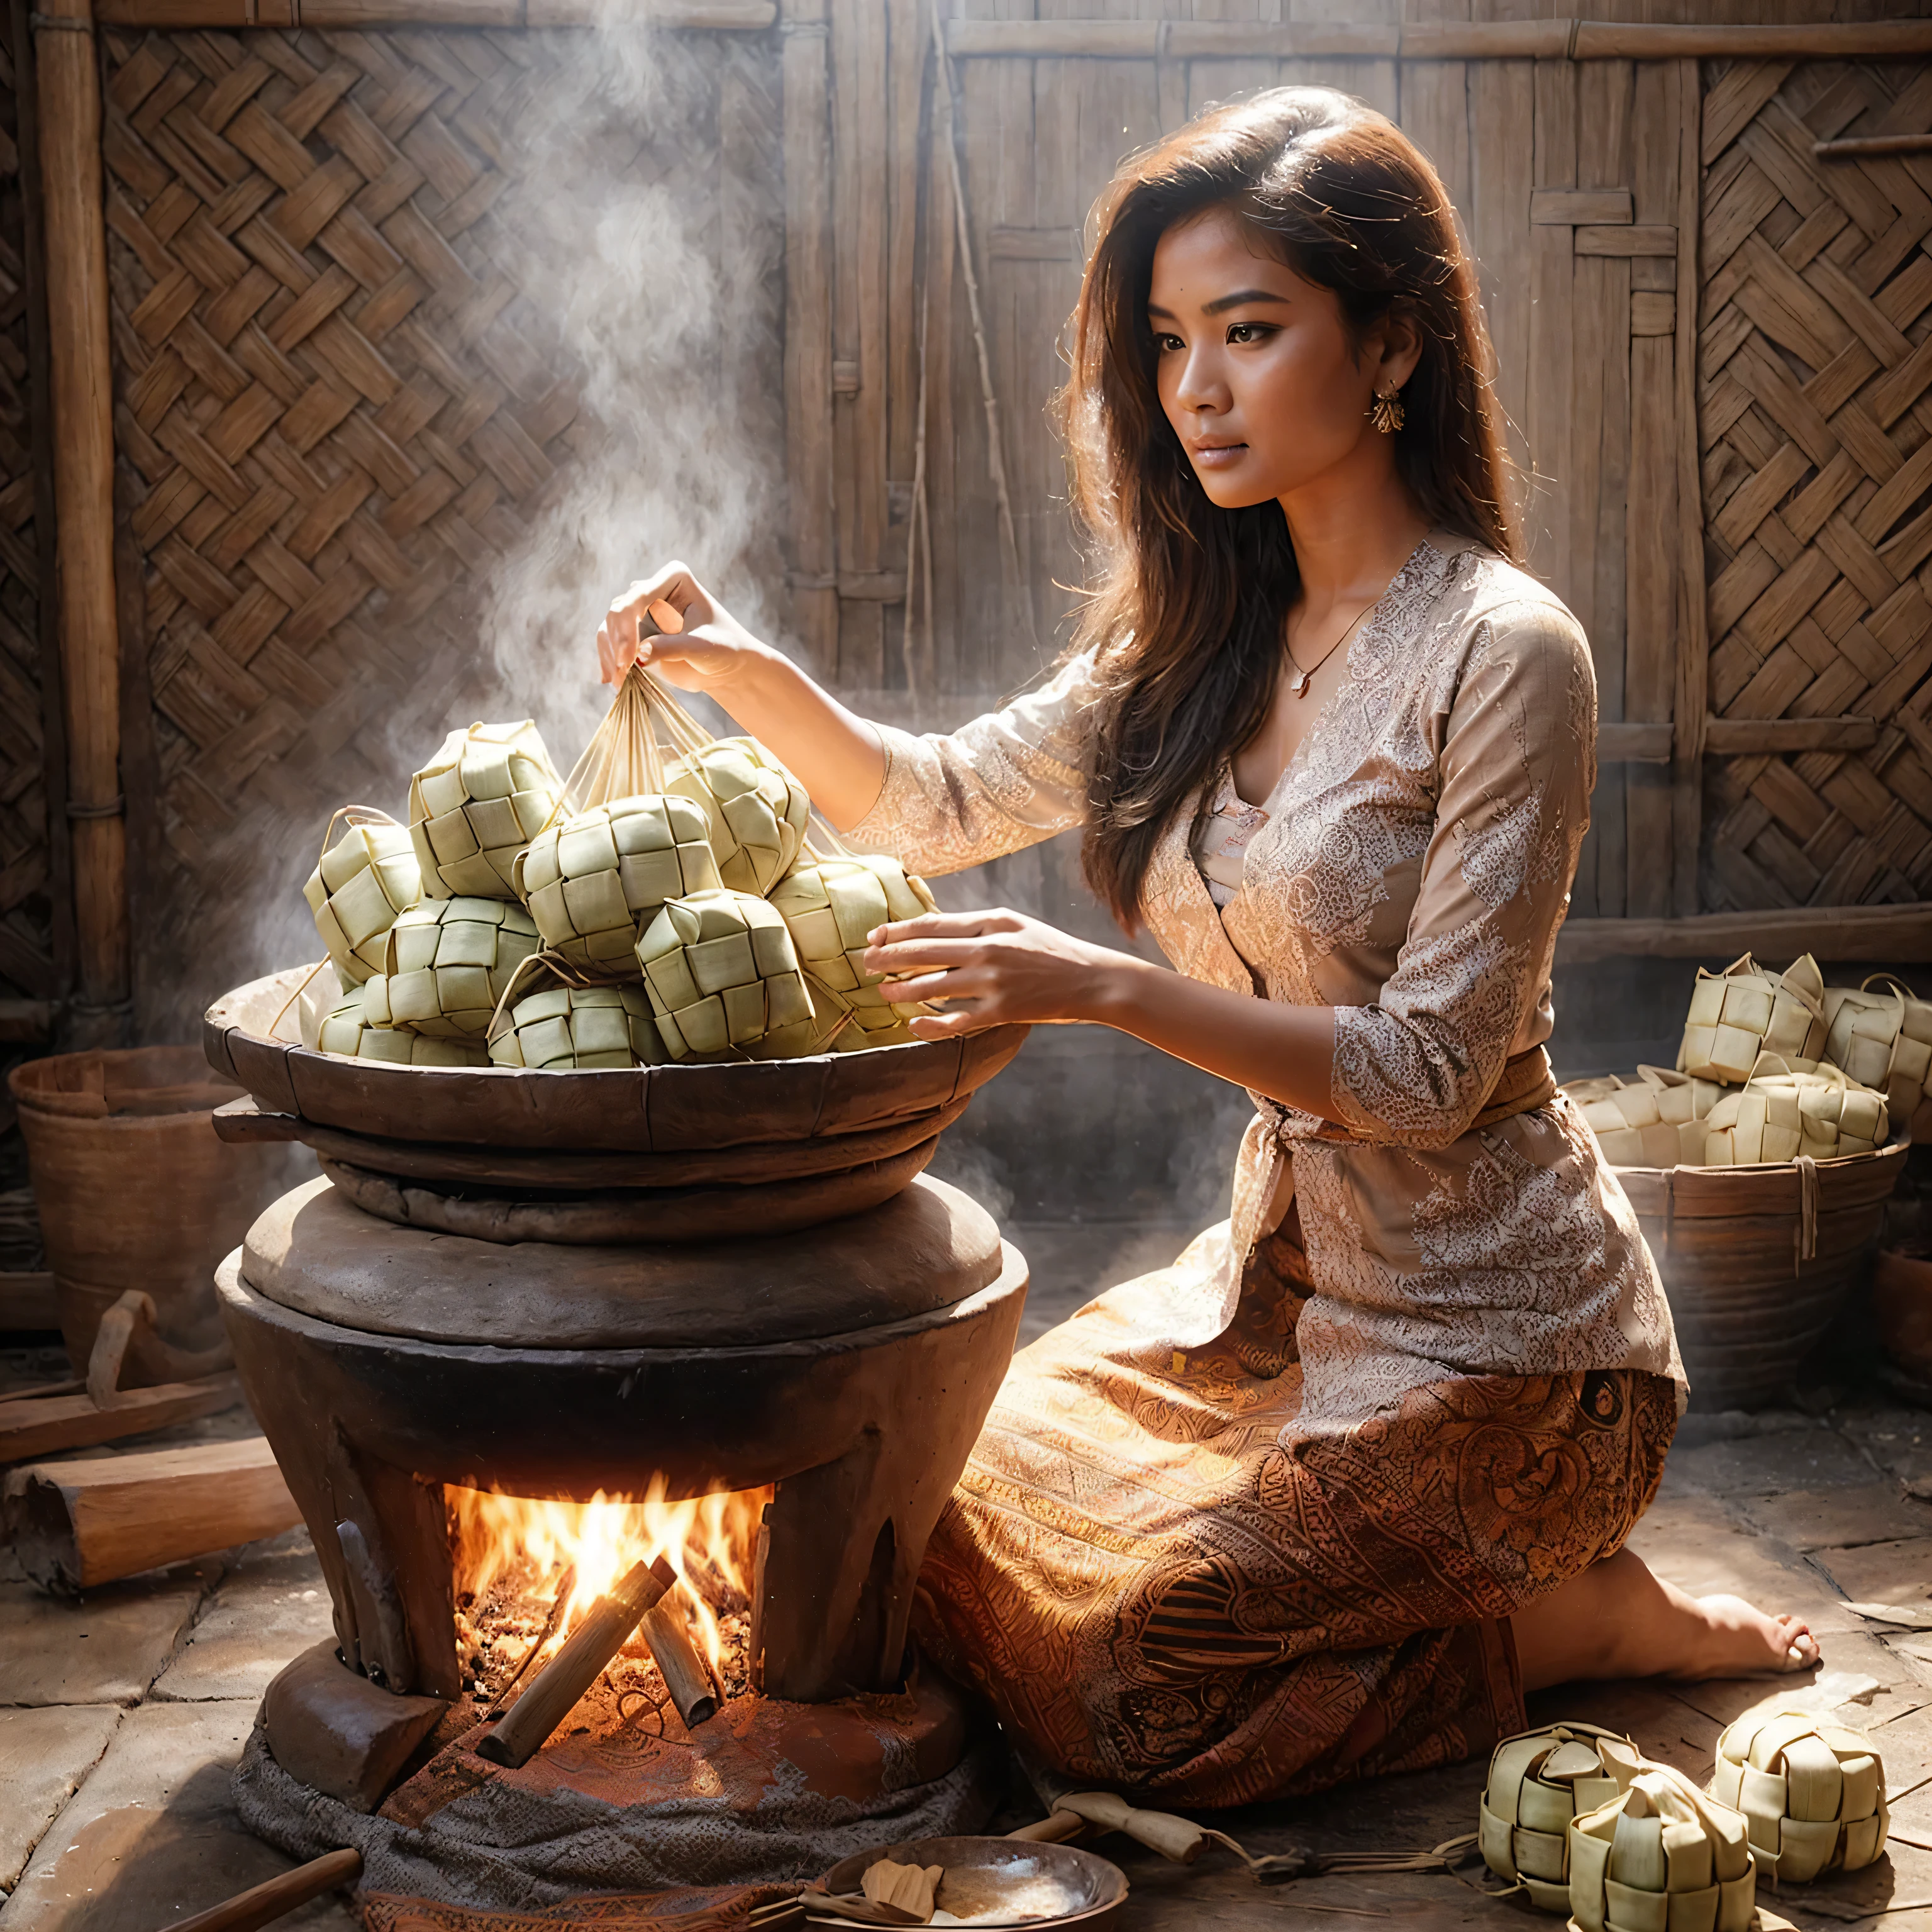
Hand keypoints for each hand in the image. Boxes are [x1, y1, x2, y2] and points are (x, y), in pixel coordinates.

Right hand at [595, 562, 770, 690]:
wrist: (727, 667)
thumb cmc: (724, 649)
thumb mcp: (701, 647)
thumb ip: (672, 648)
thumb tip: (639, 655)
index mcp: (673, 577)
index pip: (639, 596)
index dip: (628, 626)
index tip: (629, 659)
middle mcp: (652, 588)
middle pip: (619, 610)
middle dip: (617, 643)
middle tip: (622, 673)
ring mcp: (640, 610)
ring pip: (610, 626)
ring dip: (610, 655)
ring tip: (618, 682)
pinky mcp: (634, 632)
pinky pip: (611, 642)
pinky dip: (609, 661)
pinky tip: (612, 680)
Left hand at [861, 908, 1137, 1037]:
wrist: (1092, 979)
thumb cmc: (1052, 951)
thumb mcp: (1015, 926)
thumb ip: (977, 927)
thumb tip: (935, 931)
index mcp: (990, 923)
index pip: (931, 925)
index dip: (898, 931)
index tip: (875, 936)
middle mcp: (988, 949)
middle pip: (924, 952)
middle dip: (888, 958)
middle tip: (865, 962)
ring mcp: (993, 982)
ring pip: (933, 987)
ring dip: (902, 990)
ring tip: (884, 992)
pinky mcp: (1001, 1011)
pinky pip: (956, 1022)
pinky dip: (931, 1025)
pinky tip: (914, 1025)